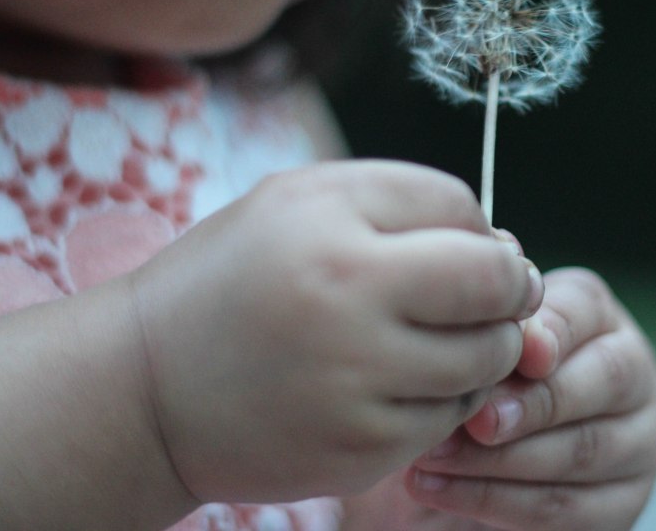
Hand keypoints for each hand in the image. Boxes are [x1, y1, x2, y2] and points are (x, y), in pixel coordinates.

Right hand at [127, 161, 541, 504]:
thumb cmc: (232, 280)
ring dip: (485, 345)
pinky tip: (402, 383)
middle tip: (495, 293)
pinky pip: (452, 416)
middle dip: (510, 286)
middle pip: (496, 285)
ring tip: (442, 337)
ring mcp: (356, 386)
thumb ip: (401, 202)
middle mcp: (347, 302)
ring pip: (487, 359)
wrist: (144, 390)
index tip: (471, 247)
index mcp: (330, 227)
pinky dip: (447, 398)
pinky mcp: (361, 452)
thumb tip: (505, 247)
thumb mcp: (297, 202)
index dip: (480, 227)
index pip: (462, 209)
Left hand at [404, 266, 655, 530]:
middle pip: (602, 381)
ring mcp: (635, 442)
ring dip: (500, 458)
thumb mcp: (477, 340)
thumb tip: (489, 264)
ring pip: (581, 450)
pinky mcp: (618, 505)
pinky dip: (495, 502)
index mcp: (595, 315)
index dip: (554, 331)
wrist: (463, 461)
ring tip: (432, 456)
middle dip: (533, 402)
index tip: (517, 350)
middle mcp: (630, 372)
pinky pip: (563, 509)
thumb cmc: (468, 379)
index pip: (585, 311)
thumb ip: (485, 315)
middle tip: (473, 415)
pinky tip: (439, 490)